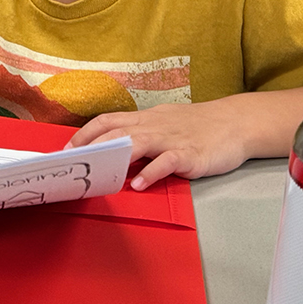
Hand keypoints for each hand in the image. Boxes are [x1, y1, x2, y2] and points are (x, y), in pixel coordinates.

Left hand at [65, 99, 256, 190]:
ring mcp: (172, 140)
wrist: (236, 122)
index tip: (66, 148)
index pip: (108, 120)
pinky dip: (151, 172)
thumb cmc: (198, 125)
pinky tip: (138, 185)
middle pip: (116, 131)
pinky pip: (167, 162)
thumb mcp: (164, 122)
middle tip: (73, 163)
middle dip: (90, 146)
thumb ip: (140, 133)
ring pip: (137, 142)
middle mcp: (154, 126)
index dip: (85, 133)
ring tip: (97, 172)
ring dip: (114, 157)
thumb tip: (113, 146)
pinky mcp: (190, 154)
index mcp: (146, 119)